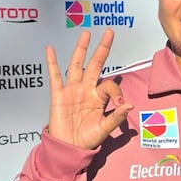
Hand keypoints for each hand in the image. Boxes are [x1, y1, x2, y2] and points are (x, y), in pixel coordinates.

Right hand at [45, 28, 133, 148]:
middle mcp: (86, 90)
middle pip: (95, 65)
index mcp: (98, 97)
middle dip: (102, 49)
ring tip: (86, 34)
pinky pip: (54, 76)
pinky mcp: (58, 95)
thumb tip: (130, 106)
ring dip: (81, 49)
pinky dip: (52, 62)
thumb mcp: (105, 129)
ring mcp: (72, 90)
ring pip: (76, 65)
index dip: (116, 92)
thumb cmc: (88, 139)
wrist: (69, 148)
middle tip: (109, 32)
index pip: (109, 85)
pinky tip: (50, 49)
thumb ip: (116, 117)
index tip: (121, 104)